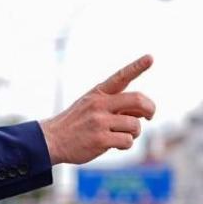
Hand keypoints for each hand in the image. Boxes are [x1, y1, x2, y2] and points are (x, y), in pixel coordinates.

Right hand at [39, 55, 155, 163]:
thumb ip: (116, 105)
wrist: (52, 140)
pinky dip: (126, 145)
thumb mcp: (91, 105)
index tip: (150, 58)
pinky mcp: (100, 140)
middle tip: (150, 116)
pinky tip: (116, 145)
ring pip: (135, 125)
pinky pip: (127, 141)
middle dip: (150, 108)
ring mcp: (99, 122)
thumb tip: (143, 112)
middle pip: (137, 100)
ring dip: (135, 132)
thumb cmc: (76, 123)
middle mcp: (99, 104)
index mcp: (98, 93)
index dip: (137, 66)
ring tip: (123, 135)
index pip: (121, 76)